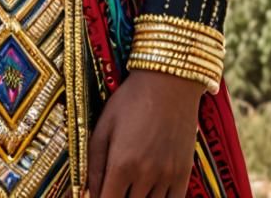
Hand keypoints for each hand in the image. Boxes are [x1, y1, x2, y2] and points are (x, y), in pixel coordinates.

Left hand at [86, 68, 202, 197]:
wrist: (168, 83)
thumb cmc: (131, 100)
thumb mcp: (103, 126)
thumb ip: (93, 164)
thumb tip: (86, 193)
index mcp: (121, 163)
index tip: (99, 196)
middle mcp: (145, 175)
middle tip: (114, 187)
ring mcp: (167, 176)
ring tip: (131, 186)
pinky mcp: (184, 174)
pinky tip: (150, 194)